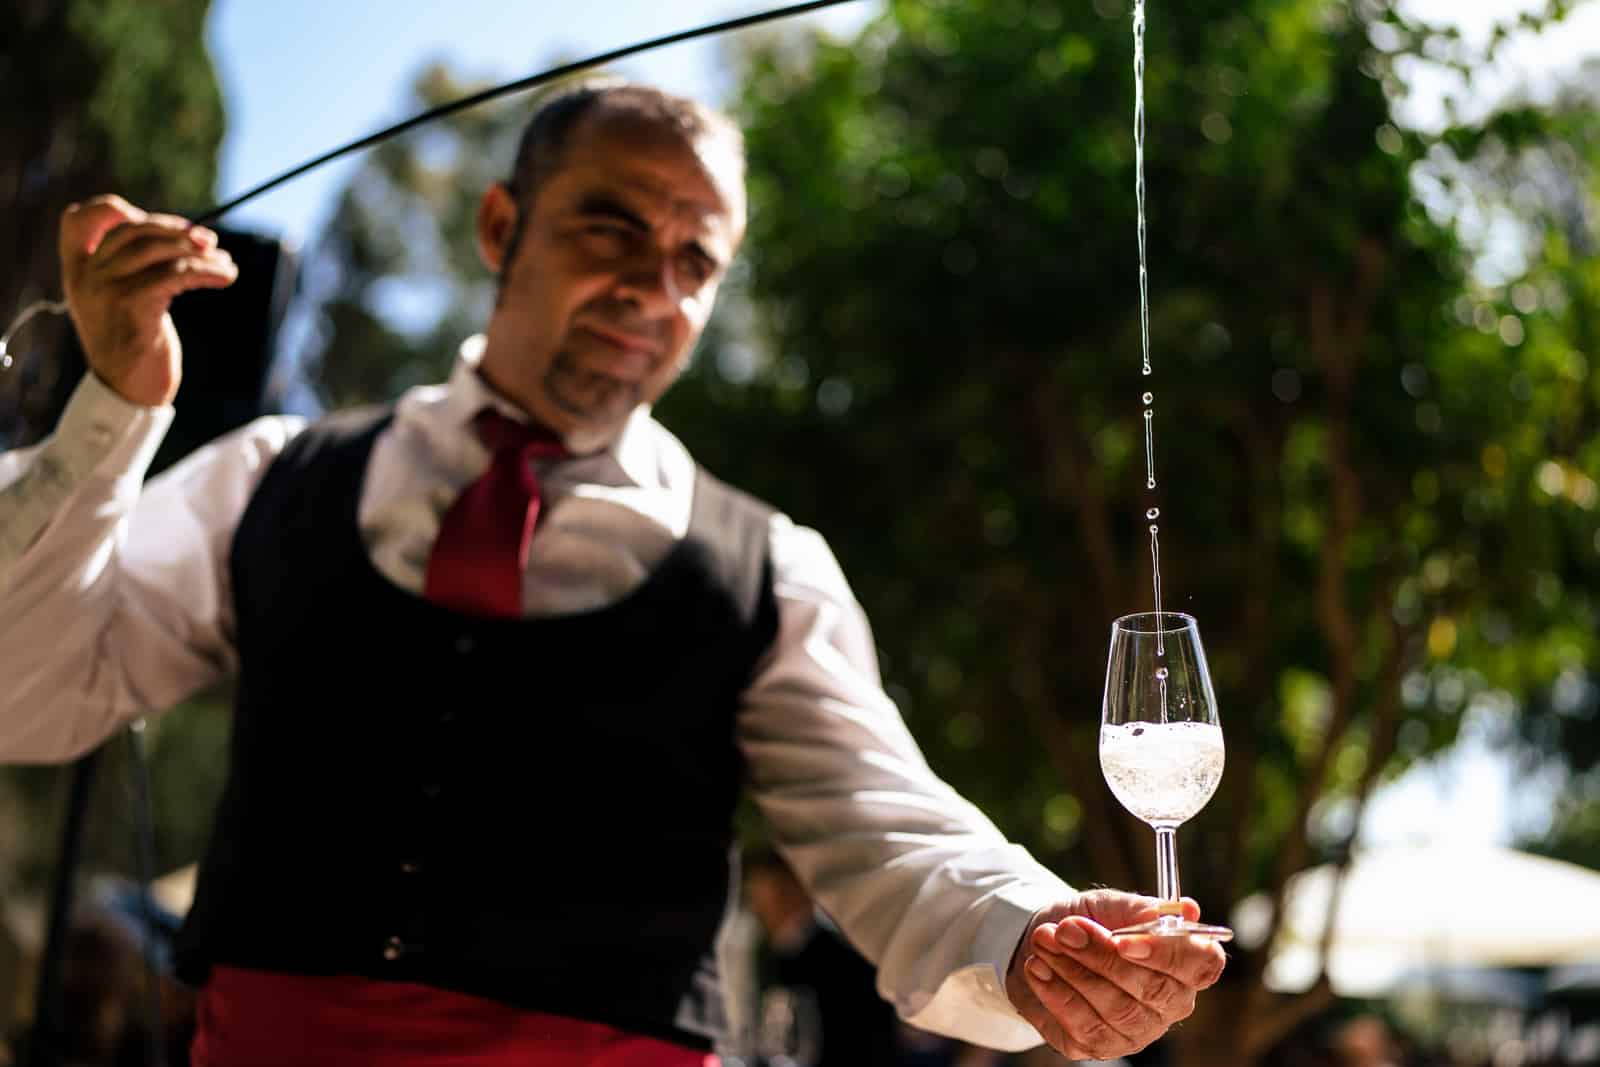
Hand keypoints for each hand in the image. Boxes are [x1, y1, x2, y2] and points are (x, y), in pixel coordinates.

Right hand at [58, 194, 237, 406]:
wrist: (127, 391)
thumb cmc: (133, 342)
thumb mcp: (118, 300)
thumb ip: (128, 268)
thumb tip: (179, 234)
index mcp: (76, 270)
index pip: (77, 220)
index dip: (114, 210)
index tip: (157, 223)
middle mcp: (86, 276)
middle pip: (133, 229)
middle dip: (176, 229)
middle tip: (209, 240)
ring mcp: (106, 289)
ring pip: (160, 251)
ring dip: (201, 253)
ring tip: (225, 261)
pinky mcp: (134, 305)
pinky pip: (176, 275)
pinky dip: (207, 272)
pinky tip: (225, 277)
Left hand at [1005, 889, 1225, 1060]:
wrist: (1047, 941)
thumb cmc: (1091, 922)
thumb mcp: (1113, 905)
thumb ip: (1145, 909)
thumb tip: (1187, 909)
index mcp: (1184, 964)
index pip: (1201, 965)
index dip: (1167, 954)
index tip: (1124, 941)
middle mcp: (1168, 1003)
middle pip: (1152, 989)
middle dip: (1101, 956)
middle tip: (1066, 930)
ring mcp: (1136, 1030)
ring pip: (1114, 1008)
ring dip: (1072, 970)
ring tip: (1044, 939)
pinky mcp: (1100, 1046)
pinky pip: (1082, 1026)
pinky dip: (1055, 992)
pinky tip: (1037, 967)